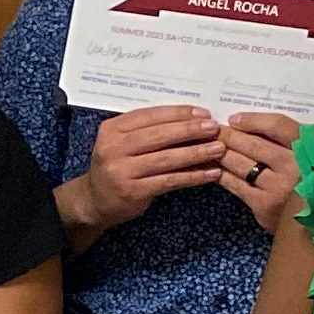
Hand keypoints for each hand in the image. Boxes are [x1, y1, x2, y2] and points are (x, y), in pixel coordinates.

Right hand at [65, 104, 228, 235]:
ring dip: (196, 153)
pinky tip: (210, 174)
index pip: (150, 116)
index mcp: (112, 130)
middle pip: (159, 135)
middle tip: (214, 128)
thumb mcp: (122, 142)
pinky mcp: (132, 191)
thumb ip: (147, 130)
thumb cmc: (116, 166)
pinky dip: (192, 176)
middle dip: (190, 130)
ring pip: (166, 158)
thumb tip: (191, 120)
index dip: (179, 114)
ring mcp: (121, 171)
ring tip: (218, 149)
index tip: (203, 114)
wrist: (94, 200)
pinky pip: (169, 181)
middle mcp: (113, 148)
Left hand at [220, 113, 301, 236]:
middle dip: (229, 136)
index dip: (253, 120)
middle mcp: (295, 166)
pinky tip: (212, 167)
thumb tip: (251, 123)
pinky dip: (220, 174)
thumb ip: (291, 139)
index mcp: (310, 148)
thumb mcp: (311, 155)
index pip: (278, 126)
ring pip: (241, 163)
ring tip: (208, 145)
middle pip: (254, 144)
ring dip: (221, 153)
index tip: (234, 119)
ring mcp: (278, 186)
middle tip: (212, 130)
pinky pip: (235, 184)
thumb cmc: (310, 181)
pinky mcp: (264, 204)